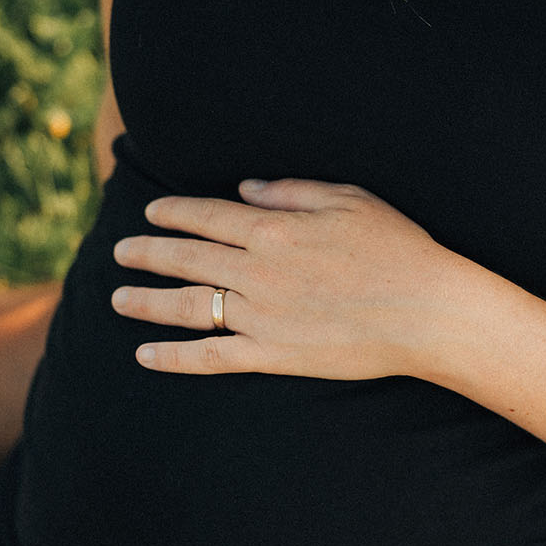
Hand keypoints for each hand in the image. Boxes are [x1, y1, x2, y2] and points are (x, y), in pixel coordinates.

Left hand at [110, 178, 475, 378]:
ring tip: (117, 298)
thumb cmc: (399, 250)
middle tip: (119, 252)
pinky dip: (173, 357)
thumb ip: (291, 191)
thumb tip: (245, 188)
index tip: (151, 212)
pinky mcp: (273, 356)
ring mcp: (261, 316)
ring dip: (146, 301)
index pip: (206, 215)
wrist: (428, 312)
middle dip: (146, 253)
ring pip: (187, 306)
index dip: (173, 212)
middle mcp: (258, 271)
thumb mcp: (350, 200)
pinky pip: (211, 357)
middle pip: (186, 258)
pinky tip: (145, 355)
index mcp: (274, 228)